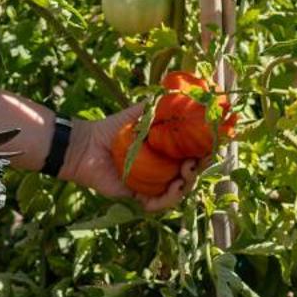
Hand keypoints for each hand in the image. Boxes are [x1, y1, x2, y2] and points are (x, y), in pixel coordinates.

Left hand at [62, 104, 199, 212]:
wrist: (87, 145)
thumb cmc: (112, 128)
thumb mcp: (140, 113)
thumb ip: (161, 106)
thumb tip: (185, 91)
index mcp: (165, 152)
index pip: (191, 155)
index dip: (203, 154)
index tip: (210, 148)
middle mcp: (161, 170)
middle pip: (188, 176)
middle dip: (196, 171)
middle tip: (194, 162)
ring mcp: (150, 185)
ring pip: (177, 192)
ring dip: (186, 185)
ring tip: (184, 175)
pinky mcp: (138, 198)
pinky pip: (157, 205)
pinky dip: (168, 200)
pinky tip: (173, 189)